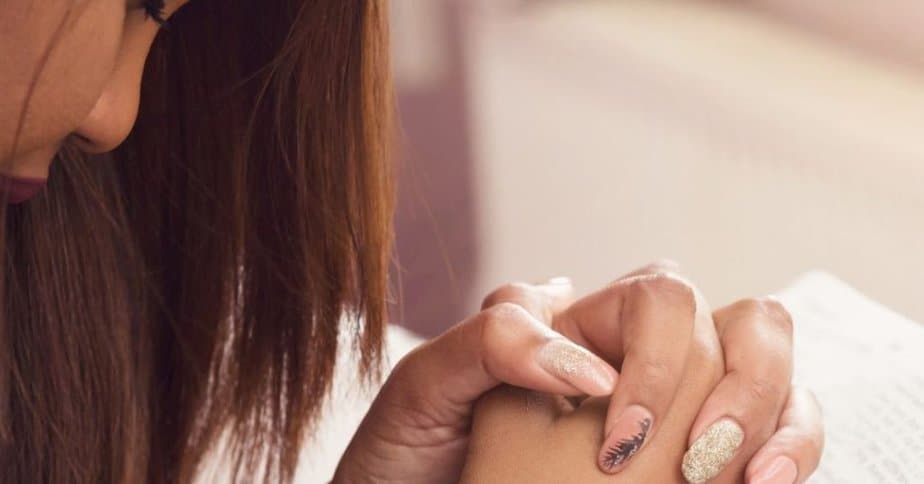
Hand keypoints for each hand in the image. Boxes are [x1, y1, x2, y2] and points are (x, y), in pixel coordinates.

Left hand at [333, 262, 822, 482]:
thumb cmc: (407, 450)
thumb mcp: (427, 385)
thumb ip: (494, 343)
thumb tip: (592, 367)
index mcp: (580, 324)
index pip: (665, 299)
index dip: (661, 364)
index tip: (622, 444)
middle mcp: (636, 357)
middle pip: (745, 326)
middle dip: (747, 387)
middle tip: (702, 466)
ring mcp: (673, 411)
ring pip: (773, 381)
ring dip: (782, 424)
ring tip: (753, 482)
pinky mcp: (685, 465)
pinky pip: (764, 446)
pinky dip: (786, 459)